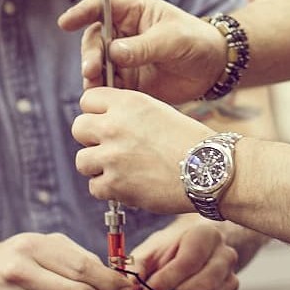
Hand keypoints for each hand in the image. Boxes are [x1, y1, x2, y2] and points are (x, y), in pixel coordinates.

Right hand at [56, 0, 225, 102]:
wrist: (212, 69)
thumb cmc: (197, 42)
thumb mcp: (173, 39)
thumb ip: (144, 46)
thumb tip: (114, 53)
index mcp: (133, 11)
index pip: (100, 6)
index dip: (81, 12)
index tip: (65, 23)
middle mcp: (123, 33)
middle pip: (94, 39)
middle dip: (89, 54)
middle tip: (91, 69)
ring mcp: (123, 58)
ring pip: (97, 65)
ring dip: (92, 76)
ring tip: (94, 87)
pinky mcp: (127, 81)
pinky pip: (108, 86)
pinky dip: (103, 92)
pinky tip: (103, 99)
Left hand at [72, 86, 208, 214]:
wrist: (210, 170)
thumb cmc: (190, 142)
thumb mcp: (158, 112)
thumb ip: (128, 114)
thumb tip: (102, 123)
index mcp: (128, 102)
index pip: (88, 100)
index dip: (97, 112)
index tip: (107, 123)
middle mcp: (115, 126)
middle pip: (79, 128)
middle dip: (92, 139)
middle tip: (112, 148)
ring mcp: (112, 156)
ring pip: (82, 161)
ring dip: (98, 167)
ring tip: (122, 170)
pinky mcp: (115, 184)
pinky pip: (95, 187)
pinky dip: (109, 189)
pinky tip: (129, 185)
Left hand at [130, 221, 239, 289]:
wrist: (195, 247)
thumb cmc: (173, 247)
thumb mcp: (152, 250)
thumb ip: (137, 265)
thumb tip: (129, 283)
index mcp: (205, 235)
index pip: (189, 260)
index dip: (167, 280)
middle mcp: (224, 253)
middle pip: (206, 281)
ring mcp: (231, 274)